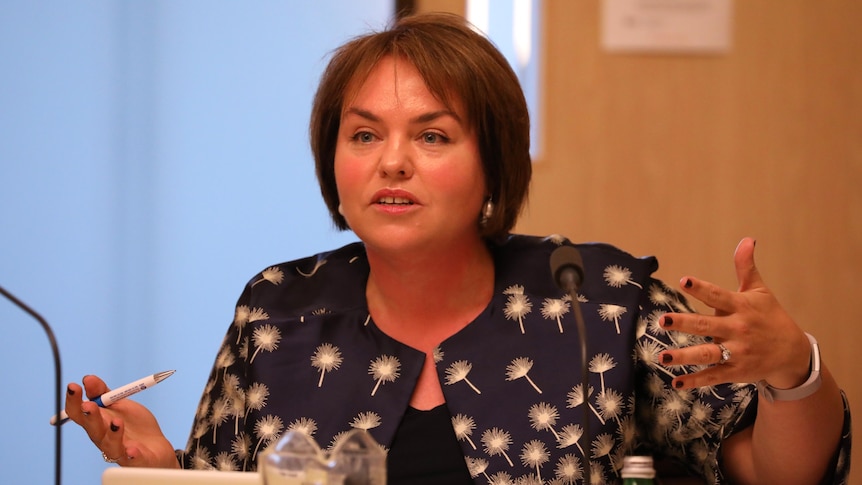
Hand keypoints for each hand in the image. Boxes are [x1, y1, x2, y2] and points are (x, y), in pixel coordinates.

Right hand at [64, 375, 178, 467]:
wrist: (155, 447)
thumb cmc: (133, 426)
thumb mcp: (120, 405)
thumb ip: (104, 393)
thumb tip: (88, 378)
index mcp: (97, 423)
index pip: (79, 414)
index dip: (74, 402)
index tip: (74, 387)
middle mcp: (103, 438)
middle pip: (92, 429)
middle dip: (90, 416)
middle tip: (89, 405)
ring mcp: (118, 449)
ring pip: (110, 445)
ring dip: (112, 433)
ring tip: (117, 422)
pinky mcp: (134, 460)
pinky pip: (131, 459)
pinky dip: (131, 454)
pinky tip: (133, 450)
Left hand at [658, 237, 811, 389]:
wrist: (793, 353)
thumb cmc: (770, 317)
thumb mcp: (760, 291)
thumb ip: (746, 267)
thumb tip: (747, 239)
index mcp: (741, 307)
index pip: (718, 295)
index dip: (701, 288)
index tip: (683, 280)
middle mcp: (738, 329)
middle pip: (708, 325)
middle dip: (685, 323)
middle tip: (664, 320)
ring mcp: (737, 352)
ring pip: (708, 354)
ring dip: (685, 357)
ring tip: (663, 357)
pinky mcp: (736, 371)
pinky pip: (713, 376)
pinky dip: (695, 381)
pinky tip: (676, 382)